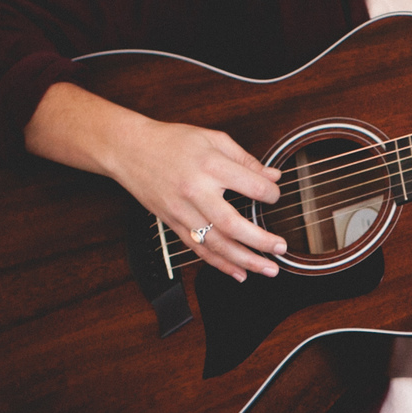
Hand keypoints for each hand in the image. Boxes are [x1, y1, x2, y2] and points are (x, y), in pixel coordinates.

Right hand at [27, 82, 287, 281]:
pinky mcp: (173, 223)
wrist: (130, 150)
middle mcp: (196, 191)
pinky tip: (239, 273)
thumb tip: (273, 176)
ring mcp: (182, 211)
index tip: (275, 196)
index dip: (270, 193)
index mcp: (210, 165)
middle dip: (260, 241)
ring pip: (215, 244)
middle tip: (281, 248)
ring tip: (267, 269)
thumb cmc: (172, 142)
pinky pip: (199, 249)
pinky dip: (220, 264)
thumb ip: (245, 159)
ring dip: (244, 260)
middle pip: (232, 224)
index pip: (250, 185)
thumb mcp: (212, 139)